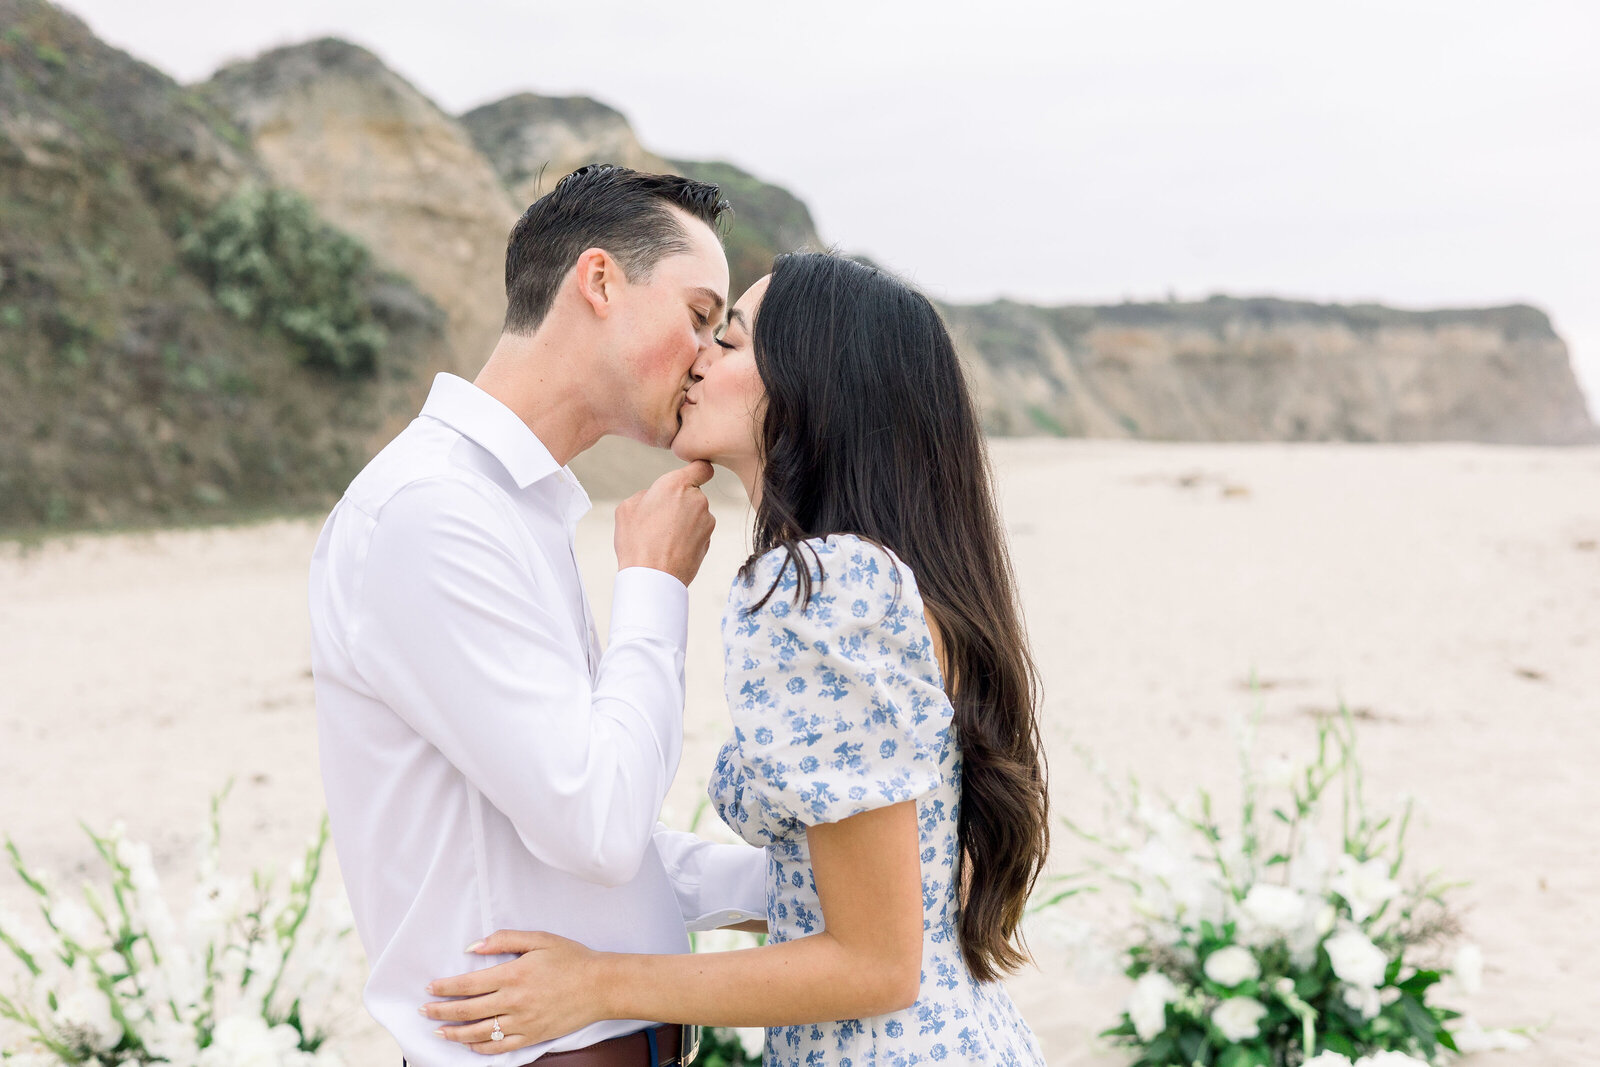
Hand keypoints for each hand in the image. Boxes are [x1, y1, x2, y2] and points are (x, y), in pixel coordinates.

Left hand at [421, 930, 608, 1054]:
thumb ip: (504, 939)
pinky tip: (470, 1044)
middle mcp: (514, 1001)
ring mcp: (523, 1022)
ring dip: (454, 1033)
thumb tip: (474, 947)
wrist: (601, 986)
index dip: (445, 987)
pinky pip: (500, 1048)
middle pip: (467, 1010)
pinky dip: (481, 1049)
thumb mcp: (539, 939)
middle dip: (441, 1011)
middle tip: (424, 1011)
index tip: (430, 988)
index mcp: (513, 974)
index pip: (468, 984)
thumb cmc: (572, 958)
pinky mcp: (533, 1036)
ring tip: (439, 1032)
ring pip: (479, 1033)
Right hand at [614, 461, 715, 585]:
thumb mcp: (627, 508)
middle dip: (680, 502)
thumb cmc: (636, 541)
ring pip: (695, 514)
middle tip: (659, 520)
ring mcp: (706, 521)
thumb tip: (655, 497)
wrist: (652, 577)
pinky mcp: (709, 540)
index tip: (691, 477)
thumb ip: (646, 494)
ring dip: (684, 521)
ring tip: (662, 538)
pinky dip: (688, 537)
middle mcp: (696, 499)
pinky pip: (698, 532)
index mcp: (675, 485)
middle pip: (692, 494)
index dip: (698, 470)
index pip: (701, 467)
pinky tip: (671, 548)